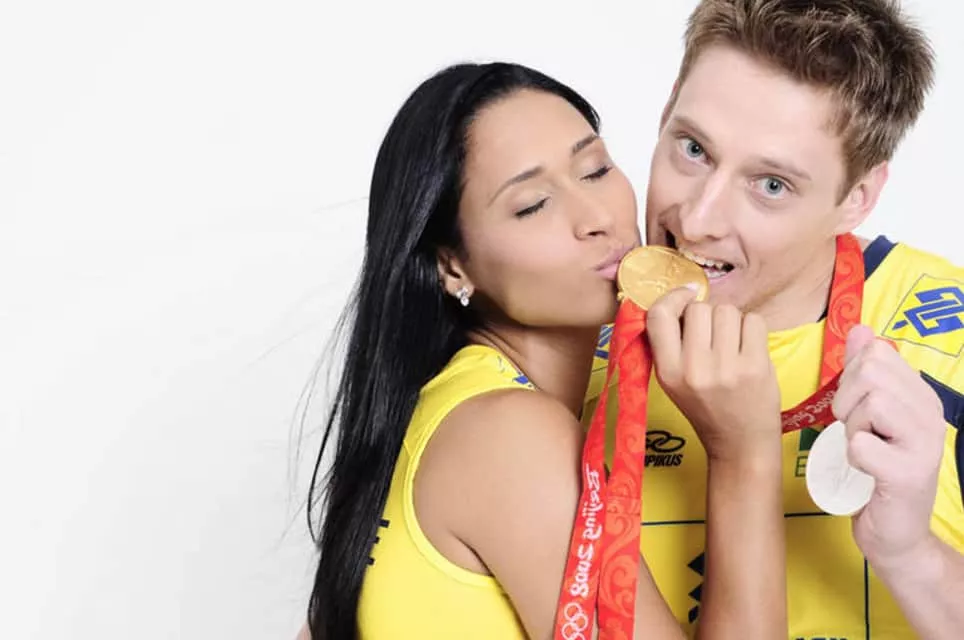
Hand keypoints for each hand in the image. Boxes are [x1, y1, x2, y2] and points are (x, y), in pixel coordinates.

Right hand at [646, 287, 781, 461]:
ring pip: (727, 310)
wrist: (739, 442)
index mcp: (668, 372)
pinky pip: (753, 320)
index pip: (659, 316)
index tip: (684, 297)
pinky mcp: (756, 365)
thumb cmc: (705, 406)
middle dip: (707, 314)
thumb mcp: (672, 381)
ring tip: (731, 344)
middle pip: (699, 308)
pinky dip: (752, 328)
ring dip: (731, 321)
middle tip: (713, 335)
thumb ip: (670, 344)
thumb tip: (680, 298)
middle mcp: (694, 368)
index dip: (672, 298)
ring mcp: (727, 367)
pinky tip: (748, 347)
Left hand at [831, 324, 946, 569]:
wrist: (896, 531)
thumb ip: (866, 370)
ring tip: (865, 451)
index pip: (876, 354)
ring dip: (852, 429)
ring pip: (869, 404)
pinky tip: (867, 472)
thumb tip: (861, 328)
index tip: (858, 408)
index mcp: (921, 394)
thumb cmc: (877, 469)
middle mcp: (930, 413)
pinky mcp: (908, 474)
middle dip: (848, 401)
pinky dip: (853, 458)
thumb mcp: (869, 413)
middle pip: (871, 373)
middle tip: (857, 431)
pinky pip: (861, 445)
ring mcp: (923, 443)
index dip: (852, 378)